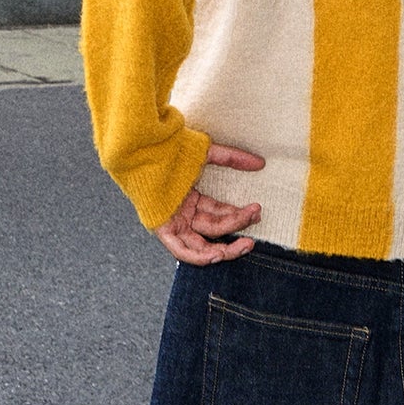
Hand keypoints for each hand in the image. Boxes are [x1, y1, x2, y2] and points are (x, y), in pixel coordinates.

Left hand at [155, 143, 265, 264]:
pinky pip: (181, 251)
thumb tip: (260, 163)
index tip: (255, 210)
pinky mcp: (162, 229)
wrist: (142, 148)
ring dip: (226, 248)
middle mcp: (182, 214)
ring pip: (202, 245)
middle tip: (256, 219)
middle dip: (237, 226)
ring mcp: (173, 223)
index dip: (238, 214)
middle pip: (214, 229)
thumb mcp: (205, 153)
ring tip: (246, 244)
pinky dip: (199, 256)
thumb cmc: (168, 149)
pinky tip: (218, 255)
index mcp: (190, 199)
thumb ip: (232, 158)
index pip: (218, 213)